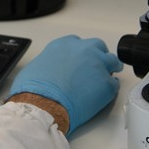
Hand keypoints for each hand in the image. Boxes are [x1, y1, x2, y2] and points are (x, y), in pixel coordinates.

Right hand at [7, 35, 123, 135]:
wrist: (42, 106)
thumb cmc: (34, 90)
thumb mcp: (36, 67)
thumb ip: (49, 63)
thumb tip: (50, 72)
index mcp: (64, 45)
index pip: (79, 43)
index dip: (81, 53)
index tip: (80, 60)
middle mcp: (83, 50)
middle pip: (98, 47)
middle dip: (98, 56)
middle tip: (95, 68)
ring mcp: (97, 66)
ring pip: (112, 61)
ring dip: (109, 69)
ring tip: (103, 80)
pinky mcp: (106, 84)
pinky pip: (114, 84)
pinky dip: (109, 89)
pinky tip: (102, 95)